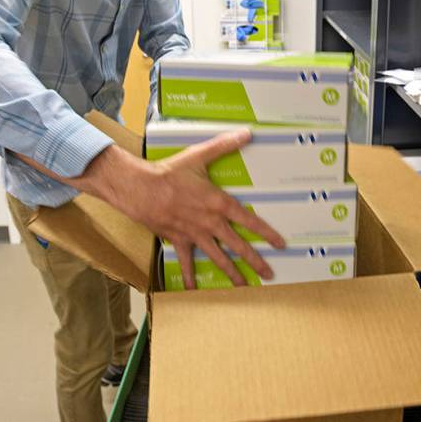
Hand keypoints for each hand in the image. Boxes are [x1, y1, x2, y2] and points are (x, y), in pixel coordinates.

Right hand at [84, 131, 286, 288]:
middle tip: (269, 274)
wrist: (140, 189)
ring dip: (231, 273)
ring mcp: (195, 235)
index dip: (266, 233)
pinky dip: (188, 275)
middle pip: (238, 245)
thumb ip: (225, 145)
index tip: (280, 244)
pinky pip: (186, 261)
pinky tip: (192, 289)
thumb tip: (247, 133)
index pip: (249, 220)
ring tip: (243, 286)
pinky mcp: (178, 240)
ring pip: (217, 257)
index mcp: (219, 204)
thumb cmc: (170, 172)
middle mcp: (211, 223)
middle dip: (255, 260)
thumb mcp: (200, 156)